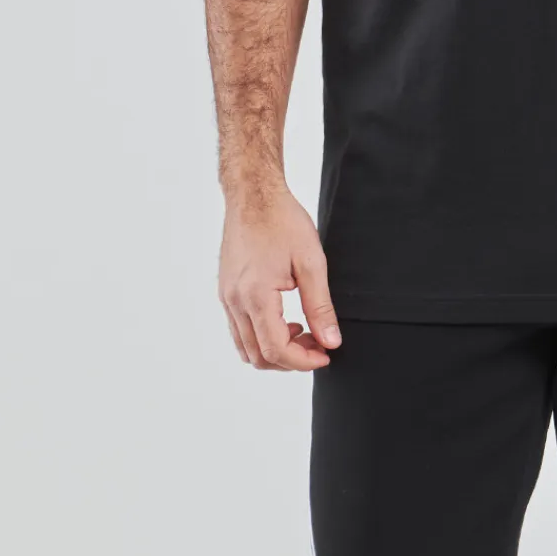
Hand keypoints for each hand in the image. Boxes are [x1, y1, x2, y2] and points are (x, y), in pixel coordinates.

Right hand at [218, 188, 341, 370]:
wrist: (253, 194)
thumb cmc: (282, 220)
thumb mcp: (310, 261)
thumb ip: (320, 306)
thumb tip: (330, 341)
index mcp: (255, 296)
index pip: (276, 350)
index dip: (303, 361)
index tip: (325, 354)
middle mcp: (235, 302)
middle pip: (258, 356)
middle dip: (290, 360)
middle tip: (317, 344)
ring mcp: (227, 298)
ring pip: (246, 347)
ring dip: (274, 350)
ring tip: (302, 331)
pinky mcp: (226, 291)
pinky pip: (239, 329)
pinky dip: (261, 336)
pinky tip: (283, 319)